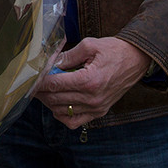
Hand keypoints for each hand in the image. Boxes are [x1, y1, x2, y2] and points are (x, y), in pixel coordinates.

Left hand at [34, 37, 151, 128]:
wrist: (136, 60)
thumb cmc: (114, 50)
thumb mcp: (90, 45)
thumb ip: (68, 55)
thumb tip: (50, 63)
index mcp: (89, 80)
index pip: (54, 84)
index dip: (39, 81)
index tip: (31, 76)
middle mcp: (92, 98)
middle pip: (55, 99)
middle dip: (40, 92)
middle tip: (33, 83)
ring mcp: (96, 108)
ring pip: (61, 112)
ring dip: (49, 102)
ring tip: (45, 91)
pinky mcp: (99, 112)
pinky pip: (74, 122)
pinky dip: (62, 116)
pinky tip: (59, 104)